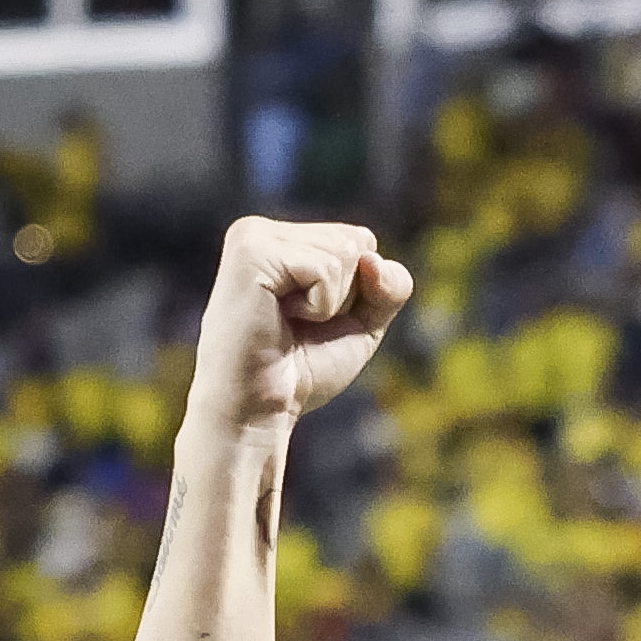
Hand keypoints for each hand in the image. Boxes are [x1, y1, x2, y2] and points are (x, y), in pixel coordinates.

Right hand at [187, 217, 411, 434]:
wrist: (257, 409)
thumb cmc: (300, 371)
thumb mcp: (362, 324)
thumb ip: (389, 286)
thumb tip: (373, 258)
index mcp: (281, 239)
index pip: (361, 241)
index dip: (357, 291)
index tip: (313, 321)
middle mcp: (262, 230)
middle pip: (356, 241)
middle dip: (346, 295)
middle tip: (298, 325)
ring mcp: (252, 236)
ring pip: (345, 251)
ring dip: (330, 302)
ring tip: (287, 322)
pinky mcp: (251, 252)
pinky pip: (326, 268)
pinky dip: (319, 305)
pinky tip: (281, 319)